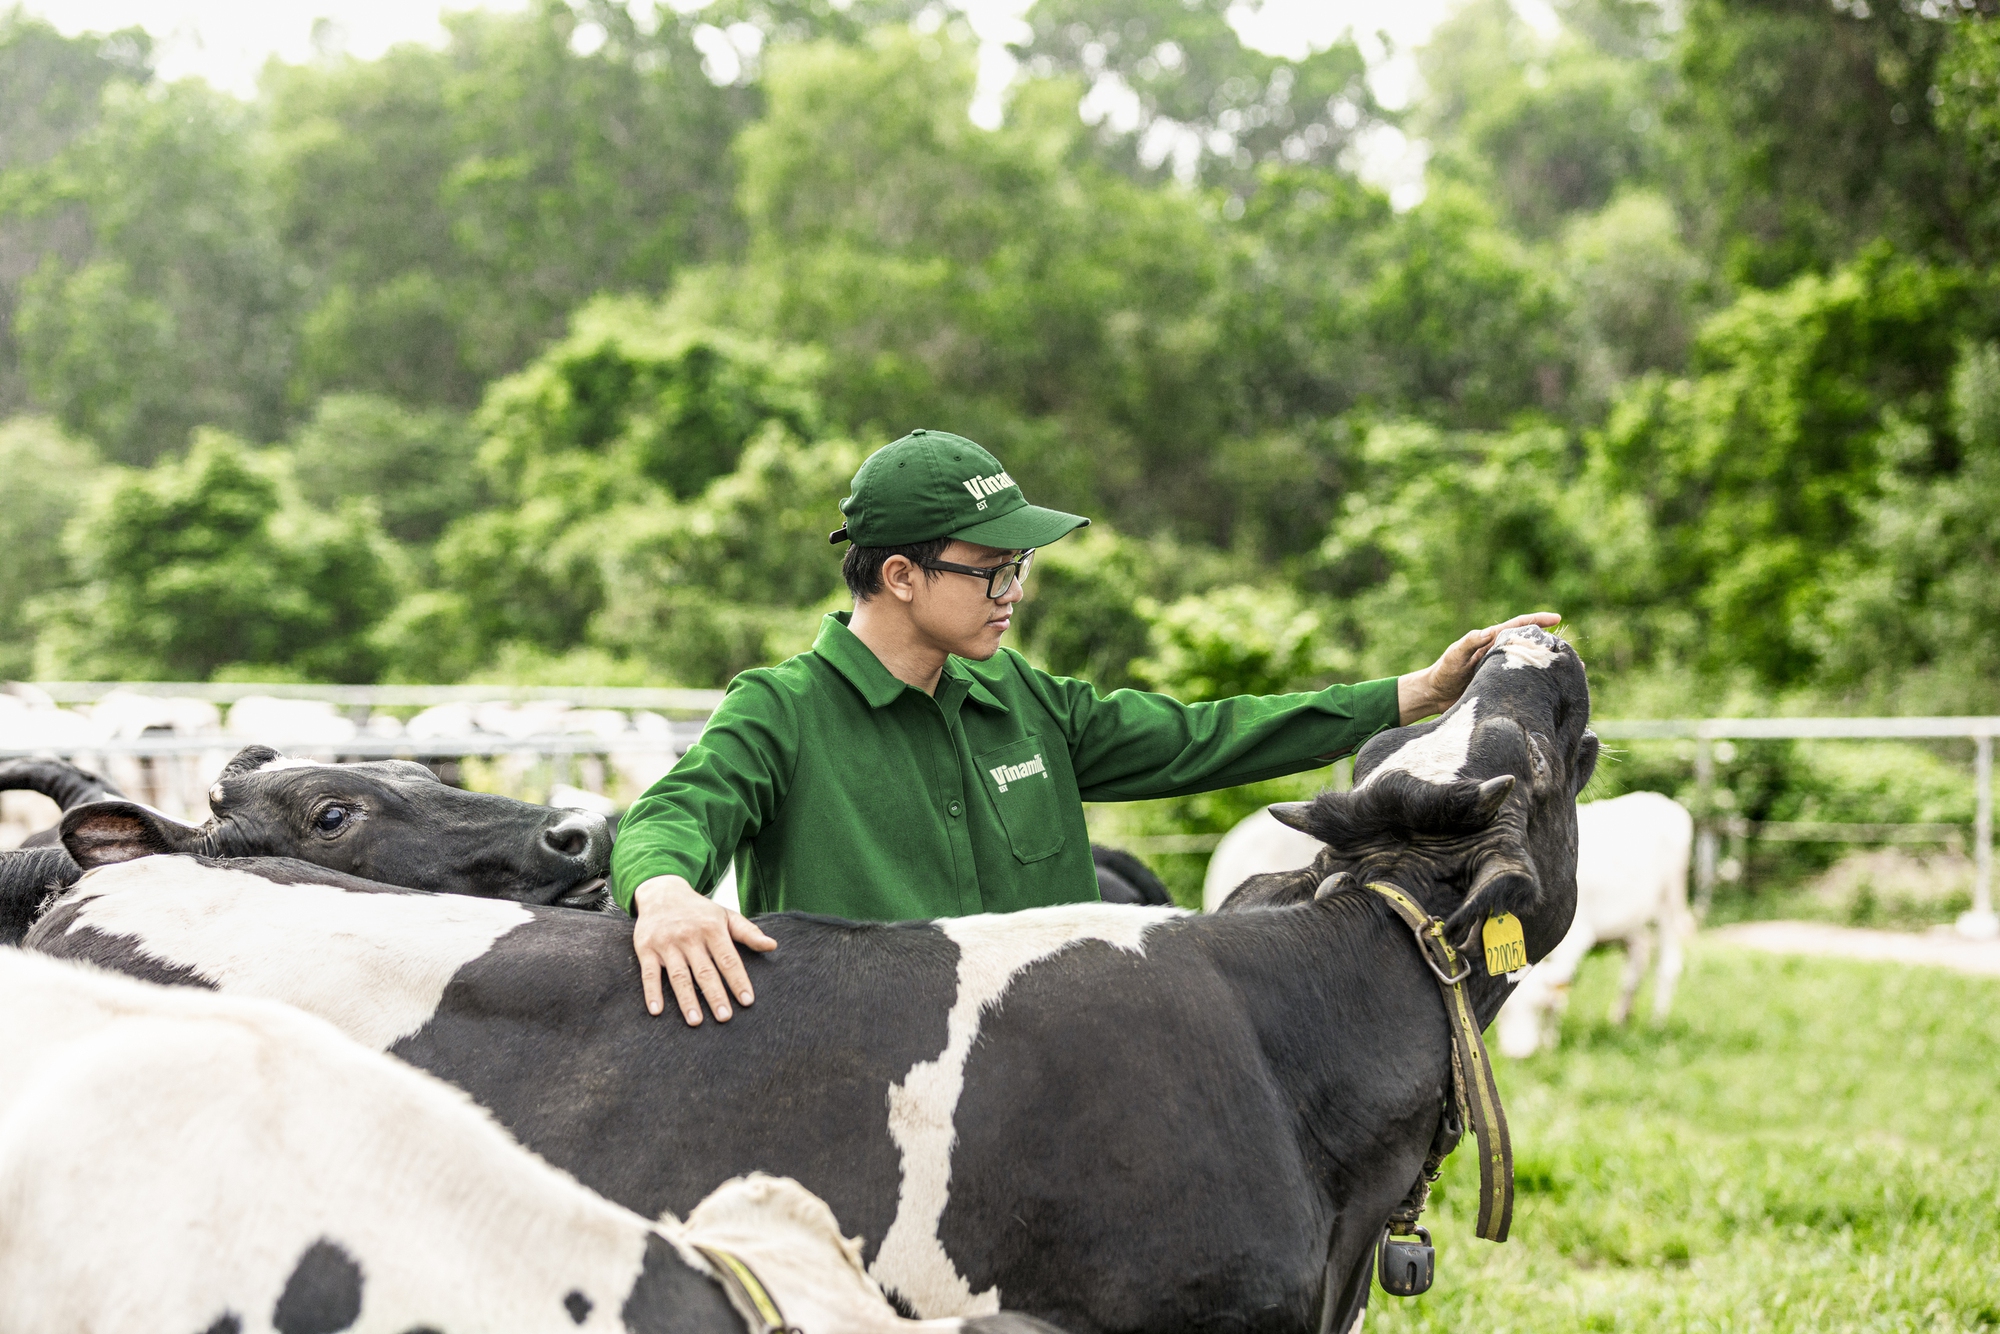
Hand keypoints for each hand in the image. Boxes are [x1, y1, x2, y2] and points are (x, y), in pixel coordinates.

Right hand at [632, 874, 776, 1024]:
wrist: (662, 892)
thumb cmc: (700, 911)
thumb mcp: (726, 916)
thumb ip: (749, 933)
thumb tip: (772, 946)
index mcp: (712, 929)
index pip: (728, 959)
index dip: (738, 980)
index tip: (747, 1001)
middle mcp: (689, 937)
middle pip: (704, 971)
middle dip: (715, 995)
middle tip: (725, 1017)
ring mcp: (667, 944)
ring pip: (678, 976)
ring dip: (687, 999)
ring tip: (696, 1021)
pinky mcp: (646, 949)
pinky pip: (649, 974)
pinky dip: (652, 992)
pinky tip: (657, 1010)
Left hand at [1397, 612, 1560, 723]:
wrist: (1435, 694)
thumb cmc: (1443, 671)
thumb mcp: (1454, 655)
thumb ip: (1468, 642)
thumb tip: (1486, 632)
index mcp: (1491, 641)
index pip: (1518, 626)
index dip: (1537, 620)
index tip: (1557, 618)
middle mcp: (1500, 654)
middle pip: (1530, 645)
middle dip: (1551, 647)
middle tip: (1572, 654)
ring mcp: (1502, 671)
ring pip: (1530, 665)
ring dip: (1548, 668)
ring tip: (1570, 673)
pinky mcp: (1501, 687)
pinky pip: (1524, 683)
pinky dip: (1538, 685)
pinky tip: (1553, 692)